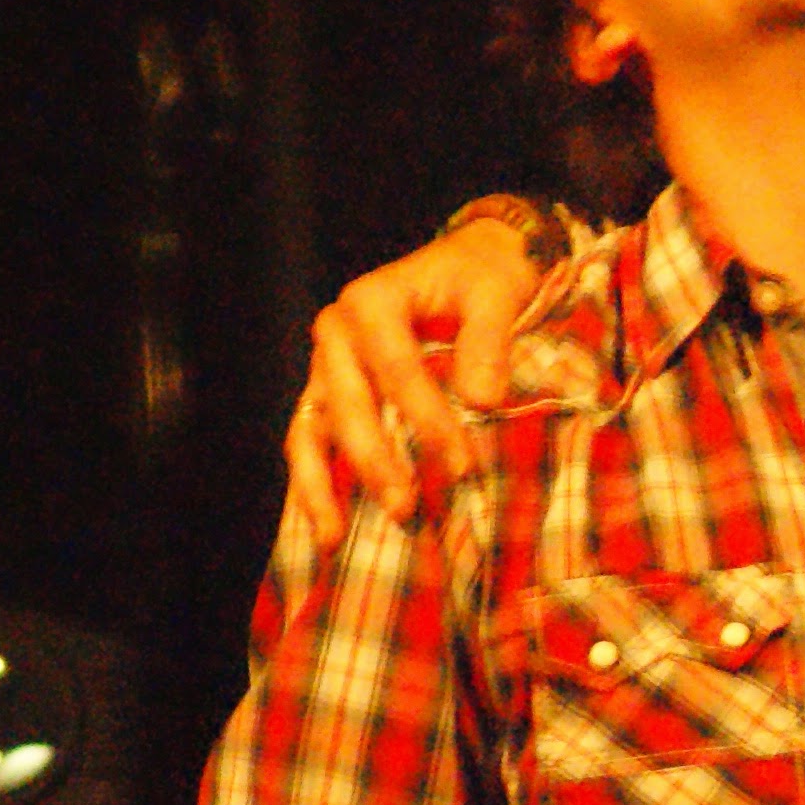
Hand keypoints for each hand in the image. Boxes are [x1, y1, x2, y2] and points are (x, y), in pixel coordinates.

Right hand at [279, 214, 547, 541]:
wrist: (470, 266)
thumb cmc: (483, 279)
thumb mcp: (495, 294)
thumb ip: (488, 342)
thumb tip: (482, 400)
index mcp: (371, 301)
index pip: (397, 370)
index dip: (428, 420)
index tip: (463, 466)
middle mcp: (336, 333)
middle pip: (347, 404)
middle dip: (374, 460)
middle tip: (405, 507)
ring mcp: (326, 366)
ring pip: (309, 428)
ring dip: (320, 484)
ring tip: (334, 537)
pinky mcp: (328, 394)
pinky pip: (309, 441)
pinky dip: (313, 484)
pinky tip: (323, 530)